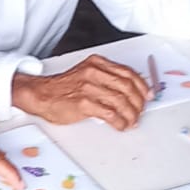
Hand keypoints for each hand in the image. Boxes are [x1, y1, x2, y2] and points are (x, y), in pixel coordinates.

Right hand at [12, 54, 151, 130]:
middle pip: (128, 87)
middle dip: (138, 102)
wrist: (41, 95)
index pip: (128, 72)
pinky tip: (121, 126)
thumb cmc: (63, 88)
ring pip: (121, 101)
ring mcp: (89, 87)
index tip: (148, 95)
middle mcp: (94, 72)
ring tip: (131, 122)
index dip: (142, 85)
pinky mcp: (84, 103)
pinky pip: (110, 113)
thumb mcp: (87, 75)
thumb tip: (129, 93)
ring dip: (131, 115)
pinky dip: (120, 122)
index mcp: (97, 63)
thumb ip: (106, 79)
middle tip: (140, 112)